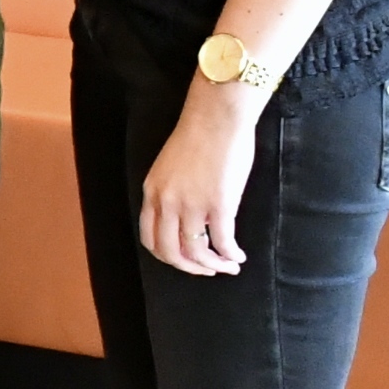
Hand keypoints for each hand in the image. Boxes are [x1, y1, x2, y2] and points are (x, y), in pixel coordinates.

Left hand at [140, 71, 263, 274]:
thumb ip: (172, 193)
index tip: (185, 260)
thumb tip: (187, 218)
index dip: (167, 256)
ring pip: (196, 252)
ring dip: (214, 265)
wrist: (216, 118)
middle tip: (209, 270)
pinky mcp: (218, 204)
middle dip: (190, 268)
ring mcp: (191, 204)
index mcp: (152, 192)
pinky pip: (222, 242)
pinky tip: (238, 256)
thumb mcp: (170, 168)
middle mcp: (167, 202)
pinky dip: (230, 255)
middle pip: (170, 252)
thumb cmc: (199, 137)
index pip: (150, 238)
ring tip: (228, 266)